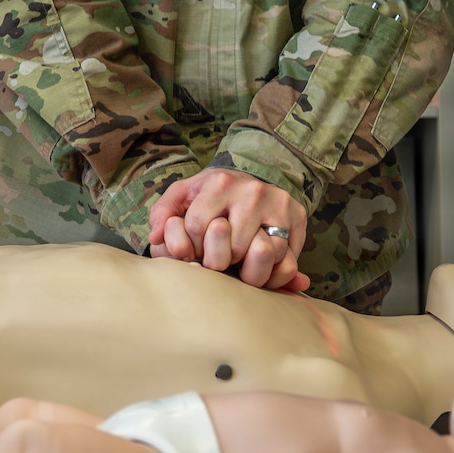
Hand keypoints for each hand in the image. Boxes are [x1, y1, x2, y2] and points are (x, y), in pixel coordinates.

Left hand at [146, 167, 307, 290]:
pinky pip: (287, 260)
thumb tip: (154, 238)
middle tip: (215, 260)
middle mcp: (252, 191)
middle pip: (230, 247)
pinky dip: (271, 273)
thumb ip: (163, 212)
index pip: (197, 227)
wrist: (251, 179)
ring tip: (235, 262)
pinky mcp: (298, 218)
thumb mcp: (184, 194)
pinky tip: (257, 265)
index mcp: (219, 182)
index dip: (190, 247)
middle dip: (218, 261)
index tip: (192, 251)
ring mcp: (278, 205)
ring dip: (245, 269)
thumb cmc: (211, 193)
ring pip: (260, 255)